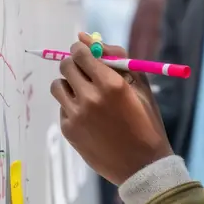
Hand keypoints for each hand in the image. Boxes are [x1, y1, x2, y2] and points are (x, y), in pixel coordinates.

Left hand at [50, 33, 172, 185]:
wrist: (142, 165)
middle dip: (75, 64)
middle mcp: (90, 97)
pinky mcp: (69, 131)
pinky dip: (72, 107)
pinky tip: (90, 118)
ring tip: (86, 95)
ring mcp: (77, 115)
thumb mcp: (141, 85)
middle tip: (86, 73)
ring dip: (69, 85)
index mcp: (111, 84)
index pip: (81, 52)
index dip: (81, 50)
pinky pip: (62, 108)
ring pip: (58, 86)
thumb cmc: (146, 121)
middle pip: (66, 66)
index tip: (86, 54)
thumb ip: (116, 57)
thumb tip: (85, 38)